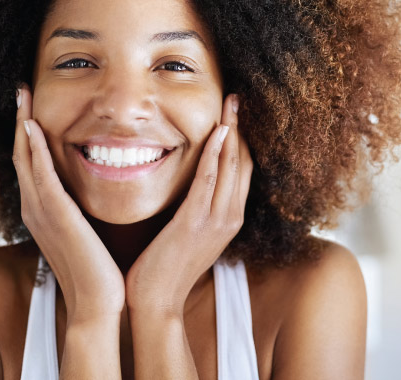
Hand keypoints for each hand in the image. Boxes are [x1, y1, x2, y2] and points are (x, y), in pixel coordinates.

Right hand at [12, 83, 124, 325]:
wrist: (97, 302)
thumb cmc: (96, 269)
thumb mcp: (83, 231)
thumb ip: (78, 210)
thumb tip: (86, 194)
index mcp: (42, 210)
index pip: (30, 162)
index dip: (27, 132)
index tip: (31, 106)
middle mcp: (35, 208)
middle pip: (20, 154)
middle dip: (19, 120)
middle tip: (21, 90)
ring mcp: (41, 211)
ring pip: (25, 158)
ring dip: (22, 125)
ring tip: (22, 96)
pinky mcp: (55, 215)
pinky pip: (41, 176)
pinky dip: (34, 150)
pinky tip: (32, 127)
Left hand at [124, 93, 253, 315]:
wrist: (156, 302)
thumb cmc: (166, 268)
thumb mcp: (190, 234)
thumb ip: (197, 209)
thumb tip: (191, 185)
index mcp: (229, 219)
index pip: (243, 170)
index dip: (242, 139)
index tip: (235, 113)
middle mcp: (230, 217)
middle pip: (244, 162)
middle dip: (241, 127)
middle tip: (236, 98)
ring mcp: (216, 221)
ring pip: (231, 166)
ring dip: (232, 131)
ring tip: (231, 103)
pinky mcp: (195, 223)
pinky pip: (209, 180)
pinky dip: (216, 153)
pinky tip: (217, 131)